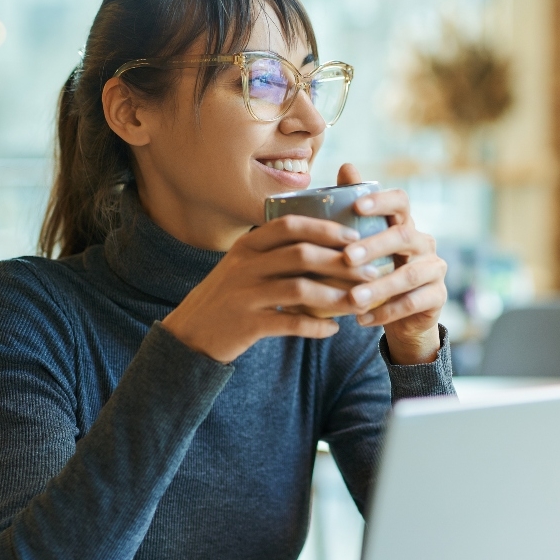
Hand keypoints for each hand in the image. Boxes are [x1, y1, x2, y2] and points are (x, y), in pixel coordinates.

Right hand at [162, 215, 378, 362]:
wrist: (189, 335)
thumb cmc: (227, 298)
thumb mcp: (243, 267)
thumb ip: (274, 253)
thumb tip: (324, 246)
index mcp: (246, 246)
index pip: (289, 225)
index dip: (325, 228)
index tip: (354, 238)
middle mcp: (245, 265)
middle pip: (302, 255)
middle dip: (342, 263)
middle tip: (370, 272)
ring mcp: (245, 294)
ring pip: (301, 288)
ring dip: (336, 296)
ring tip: (359, 303)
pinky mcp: (247, 324)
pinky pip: (290, 322)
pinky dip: (316, 326)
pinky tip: (333, 330)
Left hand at [337, 164, 446, 364]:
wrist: (402, 315)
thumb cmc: (377, 270)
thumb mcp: (363, 242)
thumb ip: (354, 209)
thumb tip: (346, 165)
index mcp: (404, 223)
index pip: (401, 201)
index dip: (382, 202)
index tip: (357, 207)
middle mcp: (423, 242)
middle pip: (404, 236)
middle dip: (375, 247)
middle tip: (347, 258)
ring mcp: (434, 269)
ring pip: (409, 275)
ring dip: (379, 286)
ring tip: (353, 298)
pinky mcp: (437, 296)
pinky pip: (413, 303)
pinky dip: (386, 311)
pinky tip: (361, 319)